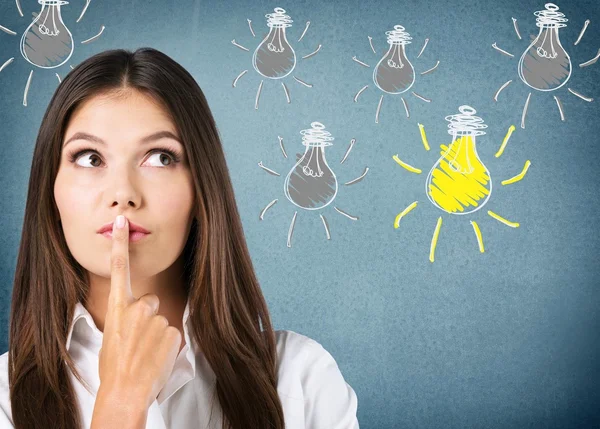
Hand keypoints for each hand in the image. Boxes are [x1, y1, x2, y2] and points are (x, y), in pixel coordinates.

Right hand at [97, 214, 181, 410]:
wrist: (124, 391)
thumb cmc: (114, 367)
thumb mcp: (111, 336)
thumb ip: (125, 318)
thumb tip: (135, 317)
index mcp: (117, 308)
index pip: (119, 269)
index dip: (121, 244)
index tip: (123, 223)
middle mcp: (137, 308)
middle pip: (149, 301)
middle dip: (147, 317)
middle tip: (139, 340)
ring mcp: (156, 319)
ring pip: (161, 320)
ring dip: (157, 334)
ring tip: (146, 353)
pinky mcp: (173, 332)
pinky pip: (172, 333)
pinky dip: (167, 345)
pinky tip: (156, 357)